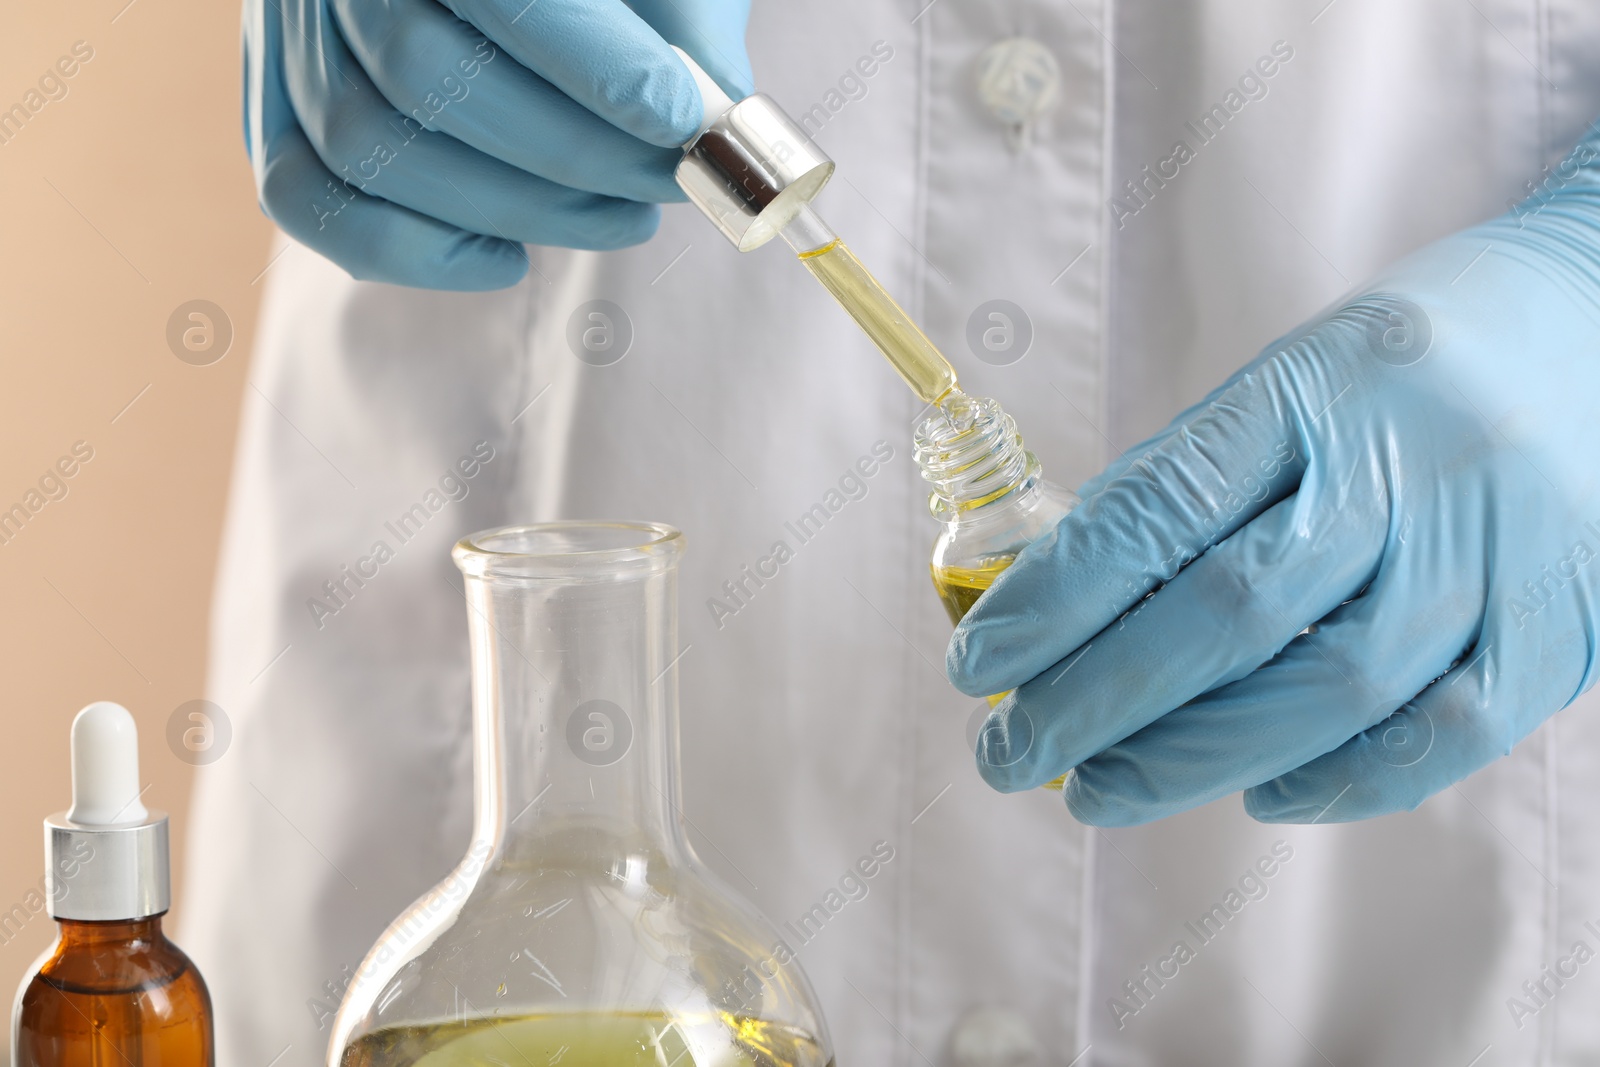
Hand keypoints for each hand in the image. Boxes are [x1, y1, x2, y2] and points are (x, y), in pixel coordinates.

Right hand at [243, 0, 750, 288]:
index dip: (593, 66)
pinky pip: (308, 200)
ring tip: (625, 218)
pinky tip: (508, 257)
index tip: (681, 123)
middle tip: (669, 183)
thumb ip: (682, 14)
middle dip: (571, 154)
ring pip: (373, 150)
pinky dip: (413, 252)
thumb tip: (719, 111)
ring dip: (521, 210)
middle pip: (427, 77)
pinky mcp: (276, 104)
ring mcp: (289, 33)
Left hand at [947, 124, 1599, 825]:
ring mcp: (1497, 546)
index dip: (1057, 600)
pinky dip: (1341, 780)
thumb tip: (1057, 605)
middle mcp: (1411, 462)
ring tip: (1097, 787)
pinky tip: (1256, 793)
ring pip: (1335, 687)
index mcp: (1317, 385)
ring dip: (1194, 759)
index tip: (979, 664)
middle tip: (1007, 753)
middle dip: (1099, 701)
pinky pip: (1447, 731)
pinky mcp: (1564, 617)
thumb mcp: (1286, 382)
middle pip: (1237, 612)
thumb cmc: (1400, 370)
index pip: (1162, 508)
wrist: (1593, 328)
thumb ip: (1188, 485)